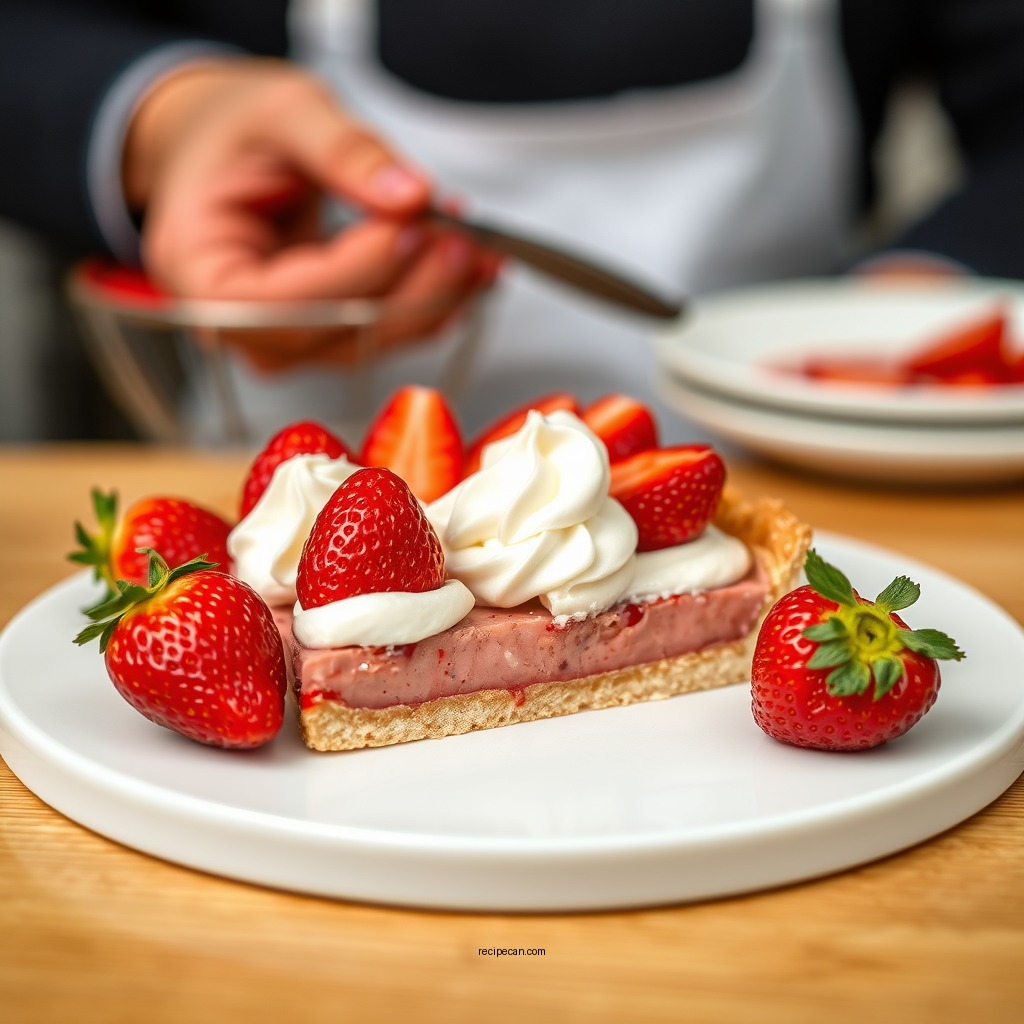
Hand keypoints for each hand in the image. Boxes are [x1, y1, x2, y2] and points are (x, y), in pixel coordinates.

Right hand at [123, 59, 495, 370]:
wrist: (220, 147)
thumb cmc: (232, 130)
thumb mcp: (280, 112)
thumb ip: (343, 150)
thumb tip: (410, 195)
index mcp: (203, 276)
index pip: (284, 302)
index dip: (357, 272)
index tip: (412, 225)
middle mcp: (240, 327)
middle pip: (336, 335)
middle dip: (411, 288)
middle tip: (463, 234)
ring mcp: (286, 340)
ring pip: (371, 342)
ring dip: (434, 298)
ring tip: (477, 244)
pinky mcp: (325, 336)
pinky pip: (386, 332)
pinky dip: (434, 300)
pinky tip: (468, 266)